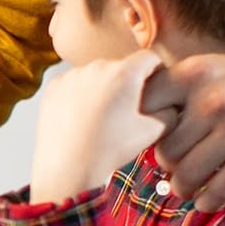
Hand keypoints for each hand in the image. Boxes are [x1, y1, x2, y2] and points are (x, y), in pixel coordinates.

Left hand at [29, 52, 165, 203]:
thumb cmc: (111, 149)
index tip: (156, 87)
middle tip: (129, 108)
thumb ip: (170, 110)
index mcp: (124, 73)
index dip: (157, 71)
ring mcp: (70, 76)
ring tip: (103, 117)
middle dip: (128, 82)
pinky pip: (73, 84)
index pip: (149, 58)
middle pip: (121, 67)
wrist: (67, 168)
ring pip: (96, 75)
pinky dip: (80, 95)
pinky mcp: (52, 88)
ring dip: (103, 88)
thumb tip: (172, 102)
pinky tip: (82, 118)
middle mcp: (95, 66)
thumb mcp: (153, 131)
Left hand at [141, 53, 224, 210]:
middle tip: (174, 165)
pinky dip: (207, 202)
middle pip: (164, 150)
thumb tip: (129, 118)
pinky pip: (217, 192)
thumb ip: (173, 88)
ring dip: (182, 187)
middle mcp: (214, 100)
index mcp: (195, 74)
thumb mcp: (209, 71)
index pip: (145, 106)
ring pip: (185, 175)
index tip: (148, 136)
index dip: (142, 126)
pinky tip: (204, 201)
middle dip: (167, 162)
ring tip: (184, 186)